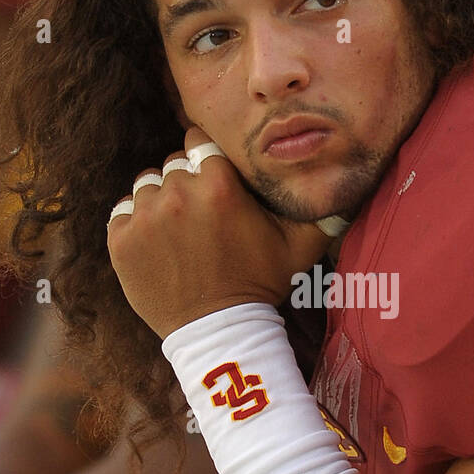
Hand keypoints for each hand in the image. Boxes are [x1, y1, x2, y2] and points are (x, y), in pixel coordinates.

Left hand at [107, 127, 328, 337]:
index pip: (199, 142)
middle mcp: (178, 192)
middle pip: (173, 164)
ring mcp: (144, 216)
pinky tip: (157, 245)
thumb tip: (352, 191)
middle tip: (200, 214)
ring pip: (146, 185)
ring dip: (159, 201)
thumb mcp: (300, 248)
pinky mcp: (120, 240)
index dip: (206, 158)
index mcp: (219, 184)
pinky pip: (122, 213)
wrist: (218, 332)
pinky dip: (135, 225)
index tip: (213, 180)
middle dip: (186, 182)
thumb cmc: (260, 285)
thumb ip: (324, 212)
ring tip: (177, 230)